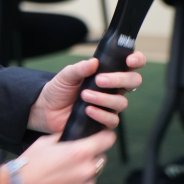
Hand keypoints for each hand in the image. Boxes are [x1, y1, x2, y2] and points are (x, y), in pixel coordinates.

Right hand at [0, 130, 117, 183]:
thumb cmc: (27, 166)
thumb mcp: (44, 142)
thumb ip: (64, 139)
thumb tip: (73, 139)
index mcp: (80, 152)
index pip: (107, 140)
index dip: (104, 138)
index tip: (102, 140)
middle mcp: (86, 171)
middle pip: (99, 161)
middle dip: (88, 160)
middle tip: (68, 163)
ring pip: (90, 180)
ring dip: (80, 179)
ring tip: (58, 180)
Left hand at [28, 53, 145, 135]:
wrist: (46, 109)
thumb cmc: (59, 90)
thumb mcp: (66, 75)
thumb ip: (80, 68)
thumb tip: (94, 62)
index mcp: (108, 73)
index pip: (130, 65)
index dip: (136, 61)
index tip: (129, 61)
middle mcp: (112, 89)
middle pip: (133, 83)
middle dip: (121, 79)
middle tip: (101, 80)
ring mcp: (109, 106)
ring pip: (122, 103)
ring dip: (104, 98)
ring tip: (85, 95)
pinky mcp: (103, 122)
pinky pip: (112, 120)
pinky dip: (101, 115)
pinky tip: (88, 110)